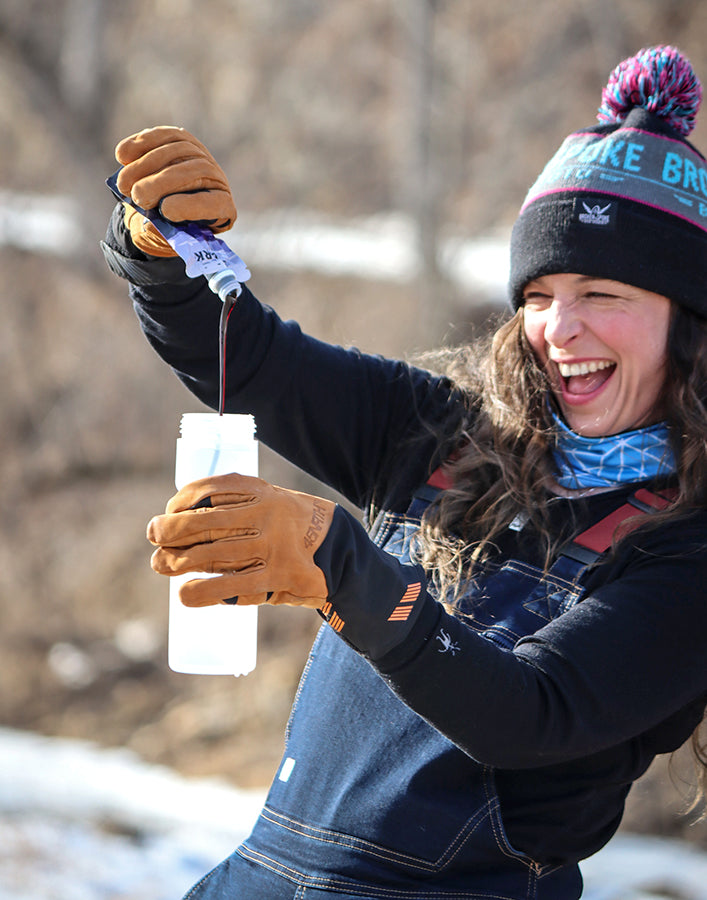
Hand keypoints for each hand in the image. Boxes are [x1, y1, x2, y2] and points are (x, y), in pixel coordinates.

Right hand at [114, 126, 236, 255]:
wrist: (154, 208)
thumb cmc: (163, 228)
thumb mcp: (162, 237)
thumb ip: (160, 233)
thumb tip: (151, 223)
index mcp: (221, 209)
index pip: (216, 203)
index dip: (192, 206)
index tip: (165, 210)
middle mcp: (216, 179)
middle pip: (197, 172)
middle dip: (162, 183)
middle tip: (137, 195)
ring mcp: (200, 156)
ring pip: (179, 150)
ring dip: (146, 165)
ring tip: (123, 183)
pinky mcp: (181, 139)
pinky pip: (165, 135)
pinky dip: (141, 144)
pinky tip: (122, 156)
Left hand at [147, 474, 334, 607]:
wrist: (339, 552)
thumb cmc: (291, 528)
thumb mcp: (270, 502)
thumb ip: (236, 507)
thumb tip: (181, 522)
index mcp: (262, 491)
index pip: (212, 489)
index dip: (182, 500)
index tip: (169, 510)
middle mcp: (266, 514)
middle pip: (205, 522)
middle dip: (171, 530)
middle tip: (154, 535)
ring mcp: (271, 546)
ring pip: (212, 554)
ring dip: (177, 561)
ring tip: (161, 564)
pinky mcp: (276, 576)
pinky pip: (231, 586)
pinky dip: (202, 592)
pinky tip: (185, 595)